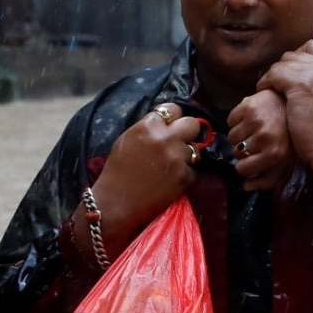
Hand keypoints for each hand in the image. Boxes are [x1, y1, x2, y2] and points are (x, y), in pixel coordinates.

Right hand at [89, 103, 207, 242]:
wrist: (116, 203)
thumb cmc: (116, 171)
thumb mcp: (127, 140)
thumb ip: (148, 128)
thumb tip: (166, 122)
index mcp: (148, 126)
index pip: (173, 109)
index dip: (173, 118)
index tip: (171, 126)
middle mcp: (165, 139)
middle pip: (192, 123)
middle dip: (187, 131)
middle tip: (180, 141)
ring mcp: (177, 158)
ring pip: (196, 148)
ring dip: (187, 155)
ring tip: (173, 164)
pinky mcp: (184, 177)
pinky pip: (193, 169)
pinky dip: (184, 174)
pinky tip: (170, 180)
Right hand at [227, 90, 294, 191]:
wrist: (296, 105)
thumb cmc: (291, 136)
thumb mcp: (286, 162)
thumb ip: (267, 180)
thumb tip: (246, 187)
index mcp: (274, 154)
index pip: (242, 169)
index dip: (245, 165)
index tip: (249, 160)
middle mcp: (264, 137)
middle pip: (236, 152)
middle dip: (243, 149)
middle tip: (254, 141)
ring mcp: (255, 120)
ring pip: (231, 136)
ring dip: (239, 135)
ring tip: (253, 129)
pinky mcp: (248, 105)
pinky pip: (230, 120)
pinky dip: (236, 120)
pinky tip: (249, 118)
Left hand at [257, 43, 312, 172]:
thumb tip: (304, 76)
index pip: (312, 47)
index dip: (297, 57)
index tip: (289, 72)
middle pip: (295, 54)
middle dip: (283, 68)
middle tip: (276, 83)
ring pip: (283, 63)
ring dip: (273, 76)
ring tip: (268, 89)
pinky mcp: (299, 84)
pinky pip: (274, 74)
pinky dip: (266, 82)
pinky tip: (263, 92)